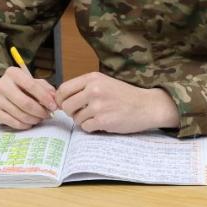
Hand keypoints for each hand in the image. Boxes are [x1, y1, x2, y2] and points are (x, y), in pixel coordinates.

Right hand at [0, 66, 57, 129]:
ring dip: (34, 119)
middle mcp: (1, 84)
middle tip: (48, 115)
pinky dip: (25, 125)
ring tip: (39, 118)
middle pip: (25, 102)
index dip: (45, 98)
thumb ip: (45, 88)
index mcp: (13, 73)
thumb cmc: (19, 88)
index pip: (31, 85)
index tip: (54, 106)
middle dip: (40, 111)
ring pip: (20, 114)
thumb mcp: (32, 82)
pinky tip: (30, 123)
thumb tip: (54, 98)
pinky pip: (13, 122)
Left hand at [56, 73, 178, 133]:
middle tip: (81, 113)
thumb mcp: (104, 82)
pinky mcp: (103, 121)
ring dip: (83, 121)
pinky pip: (86, 127)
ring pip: (76, 118)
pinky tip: (102, 123)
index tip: (64, 105)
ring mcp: (98, 106)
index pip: (63, 89)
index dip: (60, 99)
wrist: (146, 105)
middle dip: (71, 112)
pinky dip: (91, 128)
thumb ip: (84, 88)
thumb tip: (62, 99)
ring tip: (96, 117)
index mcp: (92, 78)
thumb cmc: (125, 95)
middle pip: (66, 105)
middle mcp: (93, 90)